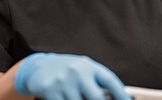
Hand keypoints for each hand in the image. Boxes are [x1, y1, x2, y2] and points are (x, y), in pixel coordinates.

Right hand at [14, 53, 131, 99]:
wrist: (39, 67)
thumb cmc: (66, 69)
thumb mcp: (82, 69)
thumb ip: (95, 81)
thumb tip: (113, 97)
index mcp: (88, 65)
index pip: (110, 81)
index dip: (121, 95)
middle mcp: (77, 72)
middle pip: (97, 98)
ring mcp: (64, 82)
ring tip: (79, 98)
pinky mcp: (51, 92)